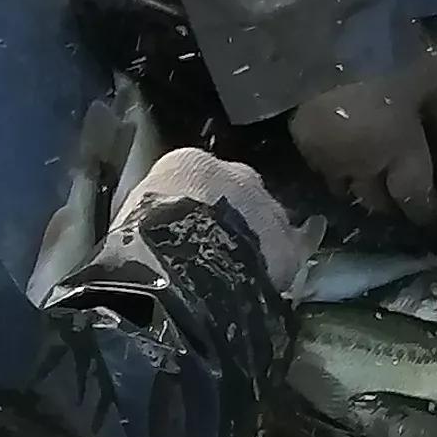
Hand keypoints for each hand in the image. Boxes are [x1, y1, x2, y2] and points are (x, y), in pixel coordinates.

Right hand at [118, 141, 307, 293]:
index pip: (195, 177)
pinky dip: (300, 243)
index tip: (189, 224)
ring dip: (261, 231)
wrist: (182, 271)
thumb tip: (150, 231)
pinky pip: (300, 239)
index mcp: (188, 164)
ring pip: (267, 214)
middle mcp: (234, 173)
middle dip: (233, 211)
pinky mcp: (288, 241)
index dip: (194, 203)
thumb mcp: (134, 219)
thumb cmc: (143, 245)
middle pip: (238, 190)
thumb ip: (152, 215)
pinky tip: (301, 249)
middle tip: (222, 242)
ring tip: (251, 260)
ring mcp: (265, 204)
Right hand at [285, 56, 436, 229]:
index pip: (416, 201)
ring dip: (358, 187)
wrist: (322, 37)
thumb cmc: (385, 57)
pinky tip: (338, 148)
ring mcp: (328, 160)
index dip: (425, 212)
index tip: (433, 214)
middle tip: (399, 192)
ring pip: (344, 190)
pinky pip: (321, 166)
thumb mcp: (430, 77)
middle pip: (377, 203)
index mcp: (401, 155)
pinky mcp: (301, 144)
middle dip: (390, 203)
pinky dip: (333, 165)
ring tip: (366, 174)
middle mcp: (364, 169)